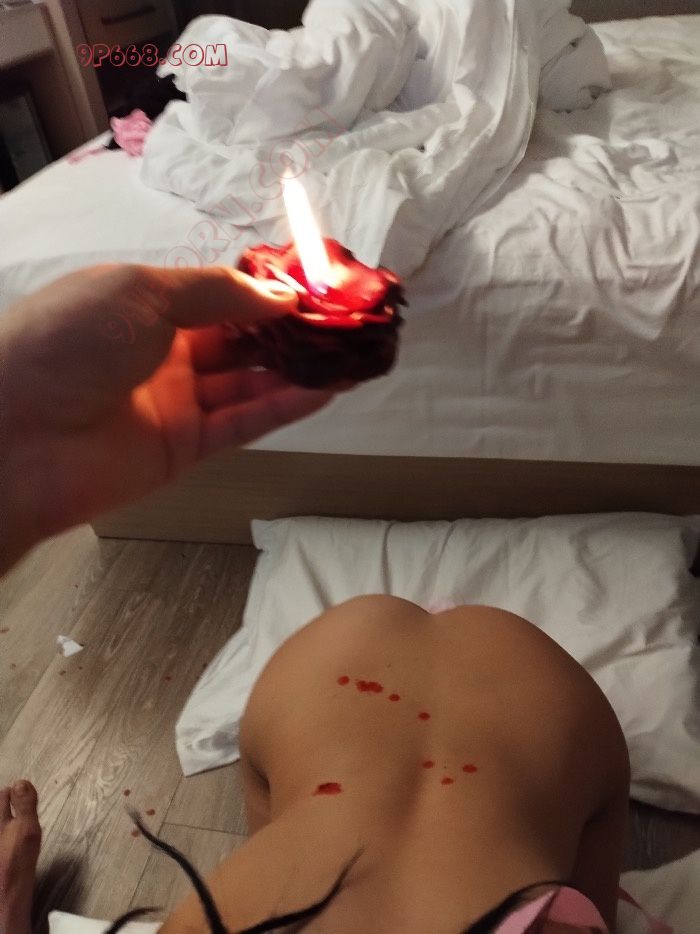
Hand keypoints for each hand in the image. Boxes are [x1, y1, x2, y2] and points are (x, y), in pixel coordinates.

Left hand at [0, 264, 336, 566]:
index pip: (221, 295)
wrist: (17, 433)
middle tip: (345, 323)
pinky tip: (326, 390)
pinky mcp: (184, 449)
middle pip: (241, 340)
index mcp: (144, 305)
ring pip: (249, 383)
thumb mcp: (143, 292)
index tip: (317, 286)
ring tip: (351, 356)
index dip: (267, 290)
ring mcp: (175, 403)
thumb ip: (218, 292)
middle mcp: (163, 352)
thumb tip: (280, 294)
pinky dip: (284, 407)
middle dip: (292, 331)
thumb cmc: (70, 341)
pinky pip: (243, 423)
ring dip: (299, 370)